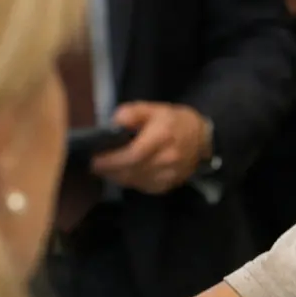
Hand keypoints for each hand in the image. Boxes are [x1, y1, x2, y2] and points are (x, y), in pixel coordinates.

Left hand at [92, 102, 208, 194]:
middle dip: (110, 170)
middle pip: (132, 171)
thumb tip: (114, 122)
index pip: (133, 154)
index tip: (94, 159)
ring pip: (136, 181)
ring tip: (105, 169)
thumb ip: (132, 113)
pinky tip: (123, 174)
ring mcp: (170, 174)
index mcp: (162, 137)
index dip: (112, 160)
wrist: (201, 137)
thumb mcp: (153, 108)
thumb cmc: (173, 120)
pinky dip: (130, 182)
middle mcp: (167, 158)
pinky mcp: (169, 185)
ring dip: (117, 177)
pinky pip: (144, 187)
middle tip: (94, 165)